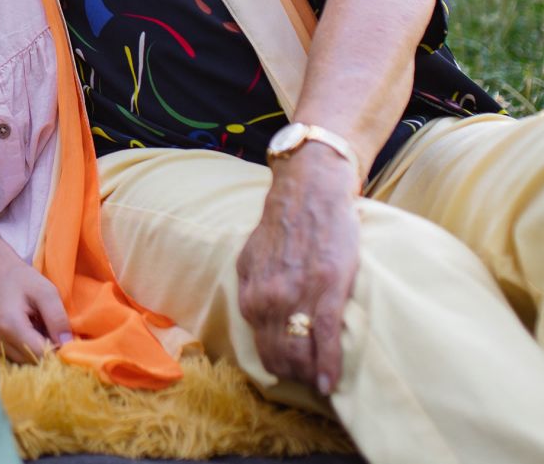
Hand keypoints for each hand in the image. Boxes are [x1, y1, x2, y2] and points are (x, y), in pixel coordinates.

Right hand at [0, 237, 72, 363]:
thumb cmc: (20, 278)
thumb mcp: (45, 291)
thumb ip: (57, 317)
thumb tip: (68, 343)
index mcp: (10, 326)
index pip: (41, 354)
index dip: (59, 350)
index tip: (68, 338)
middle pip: (34, 361)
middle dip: (50, 351)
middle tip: (56, 331)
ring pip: (26, 362)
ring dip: (40, 351)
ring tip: (43, 328)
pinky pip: (18, 356)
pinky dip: (30, 349)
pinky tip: (33, 332)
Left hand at [236, 144, 360, 394]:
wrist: (308, 194)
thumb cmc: (281, 225)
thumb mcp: (250, 257)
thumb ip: (251, 287)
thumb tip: (253, 313)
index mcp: (251, 295)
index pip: (261, 347)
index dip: (277, 367)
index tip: (289, 377)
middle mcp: (269, 301)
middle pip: (281, 356)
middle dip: (294, 376)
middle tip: (309, 384)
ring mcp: (298, 297)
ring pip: (301, 353)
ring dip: (310, 375)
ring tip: (320, 384)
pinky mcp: (327, 291)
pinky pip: (325, 339)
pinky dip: (327, 365)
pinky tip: (329, 383)